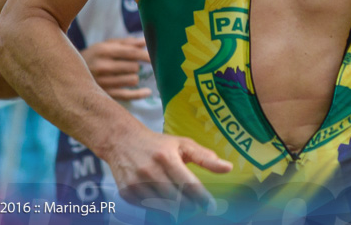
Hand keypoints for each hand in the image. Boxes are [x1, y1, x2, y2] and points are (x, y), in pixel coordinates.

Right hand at [81, 37, 152, 100]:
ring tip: (124, 75)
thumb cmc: (93, 57)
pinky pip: (128, 95)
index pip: (131, 53)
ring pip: (133, 80)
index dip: (147, 55)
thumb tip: (145, 41)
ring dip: (133, 77)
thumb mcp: (105, 45)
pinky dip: (140, 94)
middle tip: (128, 65)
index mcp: (103, 51)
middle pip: (134, 67)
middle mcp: (102, 67)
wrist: (66, 74)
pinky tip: (147, 92)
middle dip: (135, 66)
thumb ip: (127, 43)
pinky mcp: (105, 95)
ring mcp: (103, 83)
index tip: (158, 56)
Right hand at [106, 127, 232, 208]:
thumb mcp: (183, 144)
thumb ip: (205, 157)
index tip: (211, 207)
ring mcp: (136, 183)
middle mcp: (150, 170)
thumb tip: (228, 168)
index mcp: (166, 156)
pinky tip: (164, 200)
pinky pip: (148, 208)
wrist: (122, 140)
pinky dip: (159, 207)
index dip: (202, 199)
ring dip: (175, 209)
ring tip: (183, 204)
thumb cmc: (158, 144)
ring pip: (162, 207)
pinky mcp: (127, 192)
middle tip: (197, 206)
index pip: (188, 184)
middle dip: (190, 206)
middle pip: (176, 200)